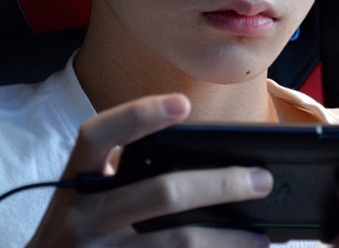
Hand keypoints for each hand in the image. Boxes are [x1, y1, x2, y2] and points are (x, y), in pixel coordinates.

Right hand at [26, 93, 273, 247]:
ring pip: (179, 241)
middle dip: (220, 184)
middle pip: (161, 192)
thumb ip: (125, 175)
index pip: (100, 134)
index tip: (184, 103)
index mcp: (76, 178)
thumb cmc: (78, 229)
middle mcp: (83, 215)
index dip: (140, 115)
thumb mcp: (86, 195)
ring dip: (228, 239)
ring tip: (258, 236)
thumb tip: (205, 166)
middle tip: (262, 179)